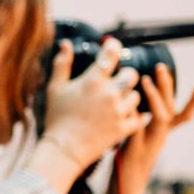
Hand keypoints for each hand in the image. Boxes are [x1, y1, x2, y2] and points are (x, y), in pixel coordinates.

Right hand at [41, 37, 145, 167]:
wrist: (63, 149)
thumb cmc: (56, 118)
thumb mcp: (55, 89)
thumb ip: (62, 64)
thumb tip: (66, 44)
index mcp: (92, 81)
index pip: (111, 54)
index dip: (114, 46)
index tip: (113, 46)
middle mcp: (109, 93)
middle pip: (131, 74)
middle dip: (125, 76)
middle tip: (116, 82)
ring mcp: (118, 111)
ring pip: (136, 95)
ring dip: (128, 97)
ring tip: (115, 104)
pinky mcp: (124, 128)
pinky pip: (139, 117)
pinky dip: (133, 117)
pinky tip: (123, 117)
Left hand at [103, 63, 193, 193]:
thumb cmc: (124, 169)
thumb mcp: (131, 145)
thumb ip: (134, 128)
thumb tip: (126, 109)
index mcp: (159, 137)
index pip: (182, 117)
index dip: (192, 103)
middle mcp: (158, 139)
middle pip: (170, 110)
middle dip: (167, 88)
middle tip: (161, 66)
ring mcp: (148, 145)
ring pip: (160, 117)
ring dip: (155, 96)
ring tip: (146, 78)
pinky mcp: (134, 150)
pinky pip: (140, 128)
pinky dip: (139, 113)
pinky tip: (133, 99)